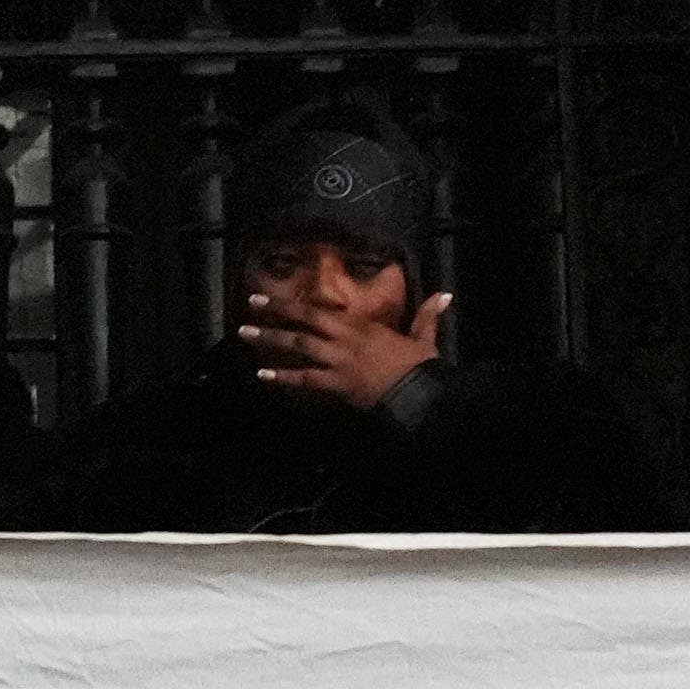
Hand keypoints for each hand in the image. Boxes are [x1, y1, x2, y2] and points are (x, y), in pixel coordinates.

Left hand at [238, 276, 449, 409]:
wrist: (418, 393)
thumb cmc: (419, 366)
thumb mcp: (423, 337)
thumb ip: (427, 315)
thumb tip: (445, 296)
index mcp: (361, 324)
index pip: (321, 310)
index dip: (293, 304)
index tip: (271, 297)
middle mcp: (345, 338)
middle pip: (305, 322)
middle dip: (275, 313)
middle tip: (249, 306)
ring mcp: (338, 360)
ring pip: (299, 346)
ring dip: (271, 340)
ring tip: (245, 334)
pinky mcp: (337, 383)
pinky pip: (305, 379)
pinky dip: (283, 377)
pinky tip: (263, 375)